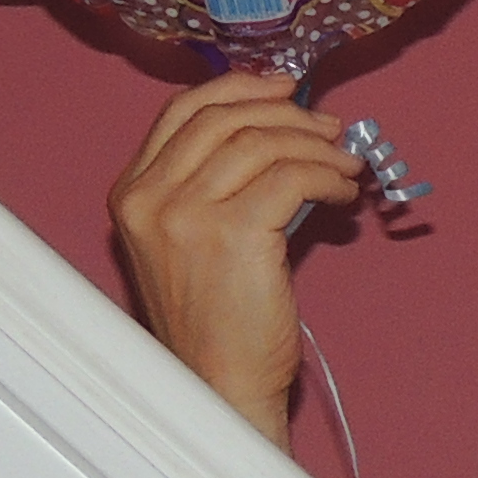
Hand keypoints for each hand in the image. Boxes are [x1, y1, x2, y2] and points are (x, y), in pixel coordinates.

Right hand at [109, 71, 361, 436]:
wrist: (219, 388)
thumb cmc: (214, 324)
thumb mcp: (187, 243)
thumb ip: (211, 185)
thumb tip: (279, 128)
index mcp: (131, 195)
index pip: (183, 112)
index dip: (240, 89)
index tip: (285, 88)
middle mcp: (149, 199)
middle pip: (225, 118)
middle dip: (288, 114)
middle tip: (330, 128)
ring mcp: (186, 215)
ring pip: (263, 142)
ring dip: (317, 148)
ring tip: (345, 168)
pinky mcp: (234, 234)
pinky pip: (293, 177)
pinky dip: (328, 178)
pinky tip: (342, 196)